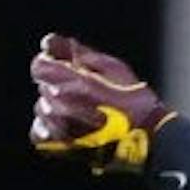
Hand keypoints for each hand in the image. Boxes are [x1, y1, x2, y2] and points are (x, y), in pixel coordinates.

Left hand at [29, 33, 173, 173]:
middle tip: (87, 97)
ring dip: (57, 109)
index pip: (39, 65)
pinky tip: (69, 128)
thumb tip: (49, 43)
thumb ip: (78, 52)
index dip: (52, 65)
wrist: (150, 142)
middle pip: (44, 87)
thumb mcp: (112, 67)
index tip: (67, 70)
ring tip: (83, 115)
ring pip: (43, 109)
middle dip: (60, 87)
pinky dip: (50, 128)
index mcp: (72, 81)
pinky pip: (40, 132)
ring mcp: (58, 126)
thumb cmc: (136, 103)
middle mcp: (60, 104)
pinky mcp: (59, 146)